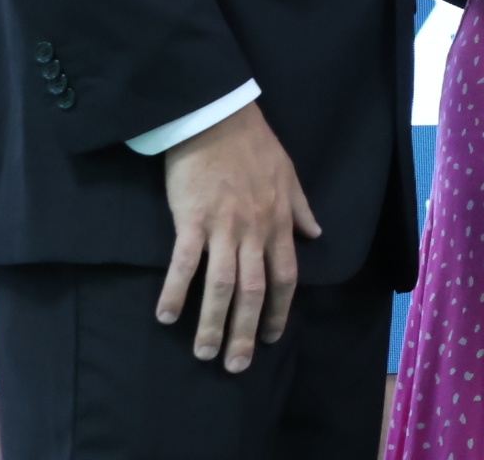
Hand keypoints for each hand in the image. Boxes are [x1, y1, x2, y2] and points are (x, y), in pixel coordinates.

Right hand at [157, 103, 320, 371]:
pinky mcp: (192, 219)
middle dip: (247, 332)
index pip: (286, 277)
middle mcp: (255, 230)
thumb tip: (317, 233)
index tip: (273, 337)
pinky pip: (185, 263)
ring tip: (204, 352)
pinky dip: (176, 291)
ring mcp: (224, 226)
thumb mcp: (289, 174)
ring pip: (222, 285)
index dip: (281, 311)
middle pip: (255, 292)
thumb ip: (302, 208)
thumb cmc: (254, 145)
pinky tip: (166, 316)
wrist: (218, 117)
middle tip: (237, 365)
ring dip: (212, 323)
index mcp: (279, 222)